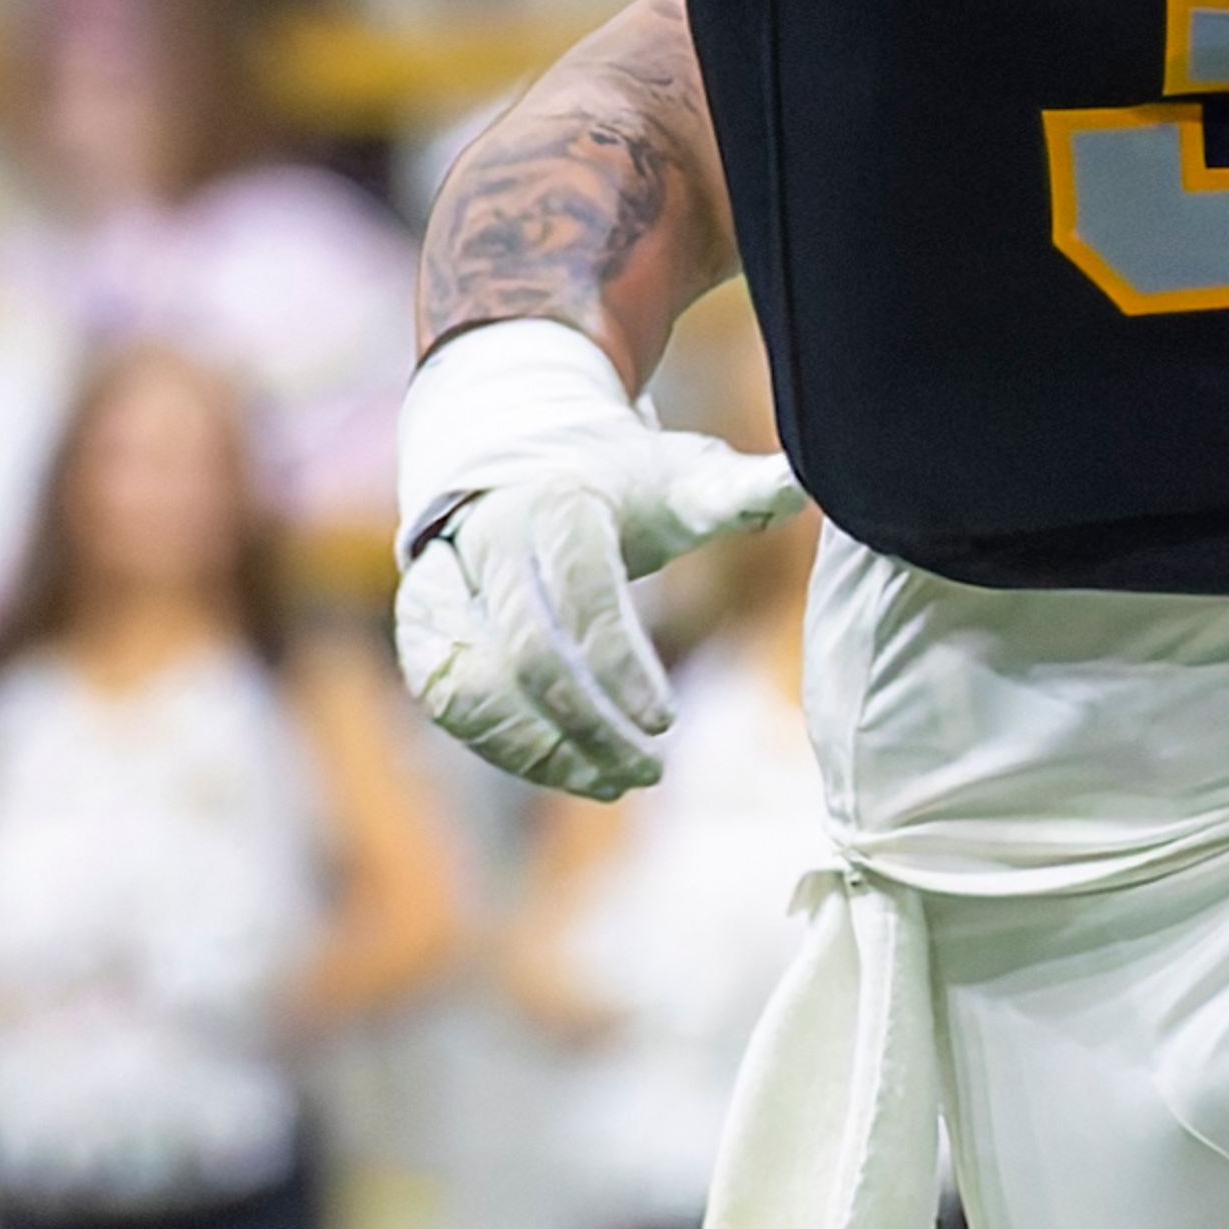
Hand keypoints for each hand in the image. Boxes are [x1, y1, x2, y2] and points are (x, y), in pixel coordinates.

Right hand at [394, 321, 796, 793]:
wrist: (513, 444)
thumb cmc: (616, 476)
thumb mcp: (679, 474)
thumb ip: (737, 492)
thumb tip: (807, 481)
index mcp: (556, 503)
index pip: (583, 594)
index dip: (620, 665)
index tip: (666, 722)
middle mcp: (487, 542)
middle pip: (529, 651)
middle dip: (588, 723)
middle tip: (649, 771)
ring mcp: (442, 580)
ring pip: (472, 684)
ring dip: (537, 749)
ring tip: (610, 783)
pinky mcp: (421, 621)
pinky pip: (448, 696)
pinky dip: (500, 743)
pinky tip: (562, 770)